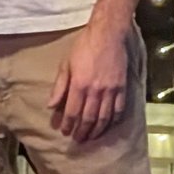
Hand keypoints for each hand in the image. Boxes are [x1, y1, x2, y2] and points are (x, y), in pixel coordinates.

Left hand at [48, 18, 133, 142]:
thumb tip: (51, 106)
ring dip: (97, 130)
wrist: (108, 34)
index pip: (72, 112)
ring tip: (91, 137)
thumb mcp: (66, 64)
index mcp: (79, 85)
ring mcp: (110, 90)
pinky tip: (109, 126)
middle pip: (88, 118)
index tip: (65, 132)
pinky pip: (119, 109)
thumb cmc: (83, 46)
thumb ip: (59, 86)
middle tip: (78, 139)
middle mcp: (95, 91)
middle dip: (82, 131)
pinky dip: (113, 120)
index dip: (68, 124)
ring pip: (104, 117)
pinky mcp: (122, 87)